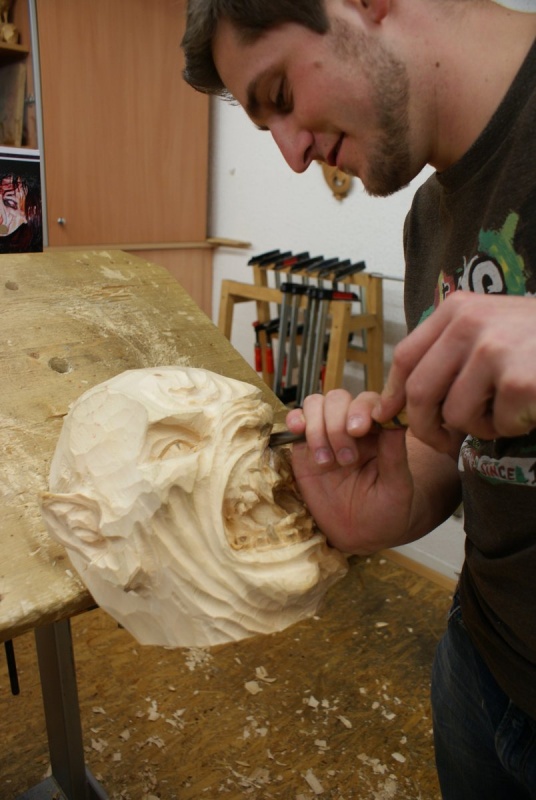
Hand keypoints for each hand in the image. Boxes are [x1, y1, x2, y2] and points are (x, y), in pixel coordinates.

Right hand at [286, 390, 412, 553]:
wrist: (360, 534)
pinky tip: (297, 431)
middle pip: (338, 399)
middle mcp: (351, 426)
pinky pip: (296, 422)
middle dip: (337, 425)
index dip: (361, 409)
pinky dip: (294, 420)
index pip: (369, 401)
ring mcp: (326, 434)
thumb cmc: (386, 511)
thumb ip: (395, 453)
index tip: (359, 430)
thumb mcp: (397, 486)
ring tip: (325, 462)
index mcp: (379, 430)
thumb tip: (397, 420)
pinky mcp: (304, 448)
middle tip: (345, 460)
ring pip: (316, 405)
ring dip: (317, 428)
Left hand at [374, 292, 535, 450]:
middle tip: (442, 441)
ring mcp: (494, 350)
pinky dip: (509, 428)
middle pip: (421, 392)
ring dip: (476, 428)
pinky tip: (526, 409)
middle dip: (425, 427)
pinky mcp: (519, 381)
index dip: (395, 394)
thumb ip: (447, 351)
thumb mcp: (488, 326)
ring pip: (456, 415)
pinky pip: (495, 425)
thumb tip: (398, 398)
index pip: (405, 358)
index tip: (392, 416)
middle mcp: (469, 324)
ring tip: (501, 413)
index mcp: (457, 309)